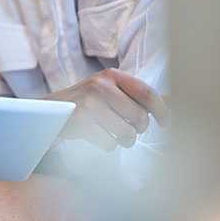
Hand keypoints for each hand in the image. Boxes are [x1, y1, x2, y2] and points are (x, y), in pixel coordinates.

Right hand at [48, 68, 169, 150]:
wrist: (47, 112)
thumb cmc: (84, 103)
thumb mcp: (107, 90)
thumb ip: (135, 95)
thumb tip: (173, 100)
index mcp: (111, 75)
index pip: (147, 93)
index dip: (162, 111)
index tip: (165, 123)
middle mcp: (100, 86)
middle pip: (140, 118)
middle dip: (138, 130)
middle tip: (127, 129)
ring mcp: (89, 104)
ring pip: (126, 134)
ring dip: (123, 140)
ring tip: (110, 133)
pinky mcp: (80, 122)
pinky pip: (109, 144)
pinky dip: (106, 145)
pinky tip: (96, 136)